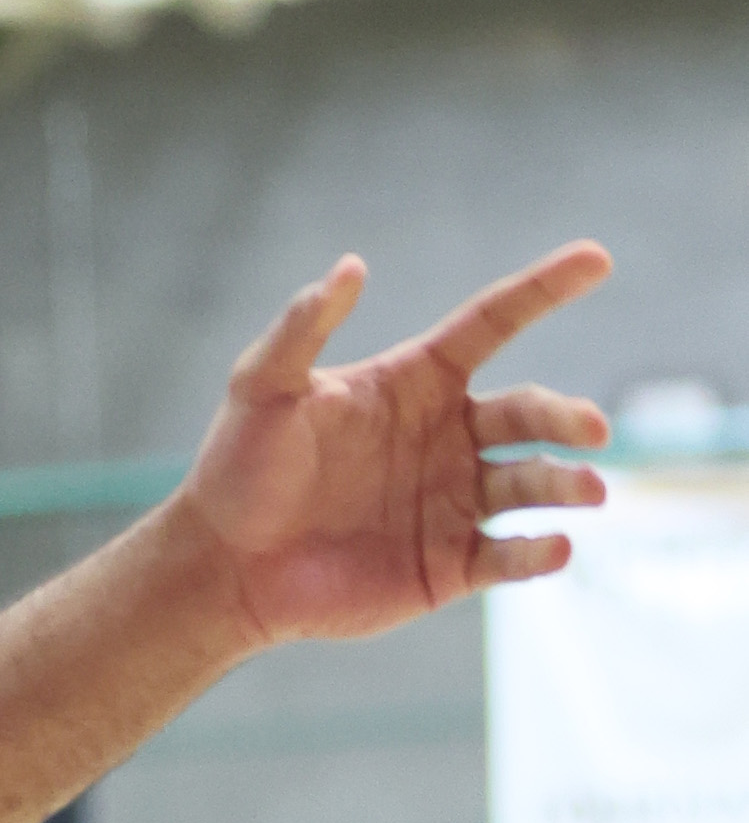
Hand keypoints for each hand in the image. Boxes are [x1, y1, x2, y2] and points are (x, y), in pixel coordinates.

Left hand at [179, 243, 609, 647]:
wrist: (225, 564)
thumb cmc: (239, 467)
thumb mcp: (262, 386)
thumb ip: (303, 326)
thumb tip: (351, 265)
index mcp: (416, 383)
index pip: (493, 323)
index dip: (544, 288)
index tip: (597, 258)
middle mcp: (447, 437)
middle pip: (528, 413)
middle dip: (565, 418)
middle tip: (591, 429)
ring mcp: (453, 501)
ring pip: (531, 483)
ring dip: (566, 483)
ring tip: (590, 490)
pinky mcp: (450, 565)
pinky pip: (508, 556)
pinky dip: (539, 552)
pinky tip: (556, 547)